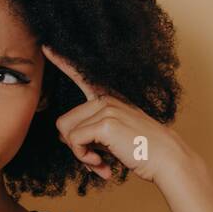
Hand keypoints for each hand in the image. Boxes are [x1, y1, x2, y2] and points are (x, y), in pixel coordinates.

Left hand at [42, 43, 198, 182]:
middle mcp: (105, 98)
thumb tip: (65, 138)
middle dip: (74, 147)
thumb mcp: (113, 138)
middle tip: (93, 161)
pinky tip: (102, 165)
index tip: (45, 46)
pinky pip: (75, 142)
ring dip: (79, 154)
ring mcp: (105, 108)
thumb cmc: (143, 152)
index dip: (61, 62)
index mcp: (108, 98)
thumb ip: (90, 134)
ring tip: (99, 163)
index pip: (80, 76)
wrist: (167, 159)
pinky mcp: (105, 122)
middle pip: (63, 122)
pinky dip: (84, 158)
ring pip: (66, 132)